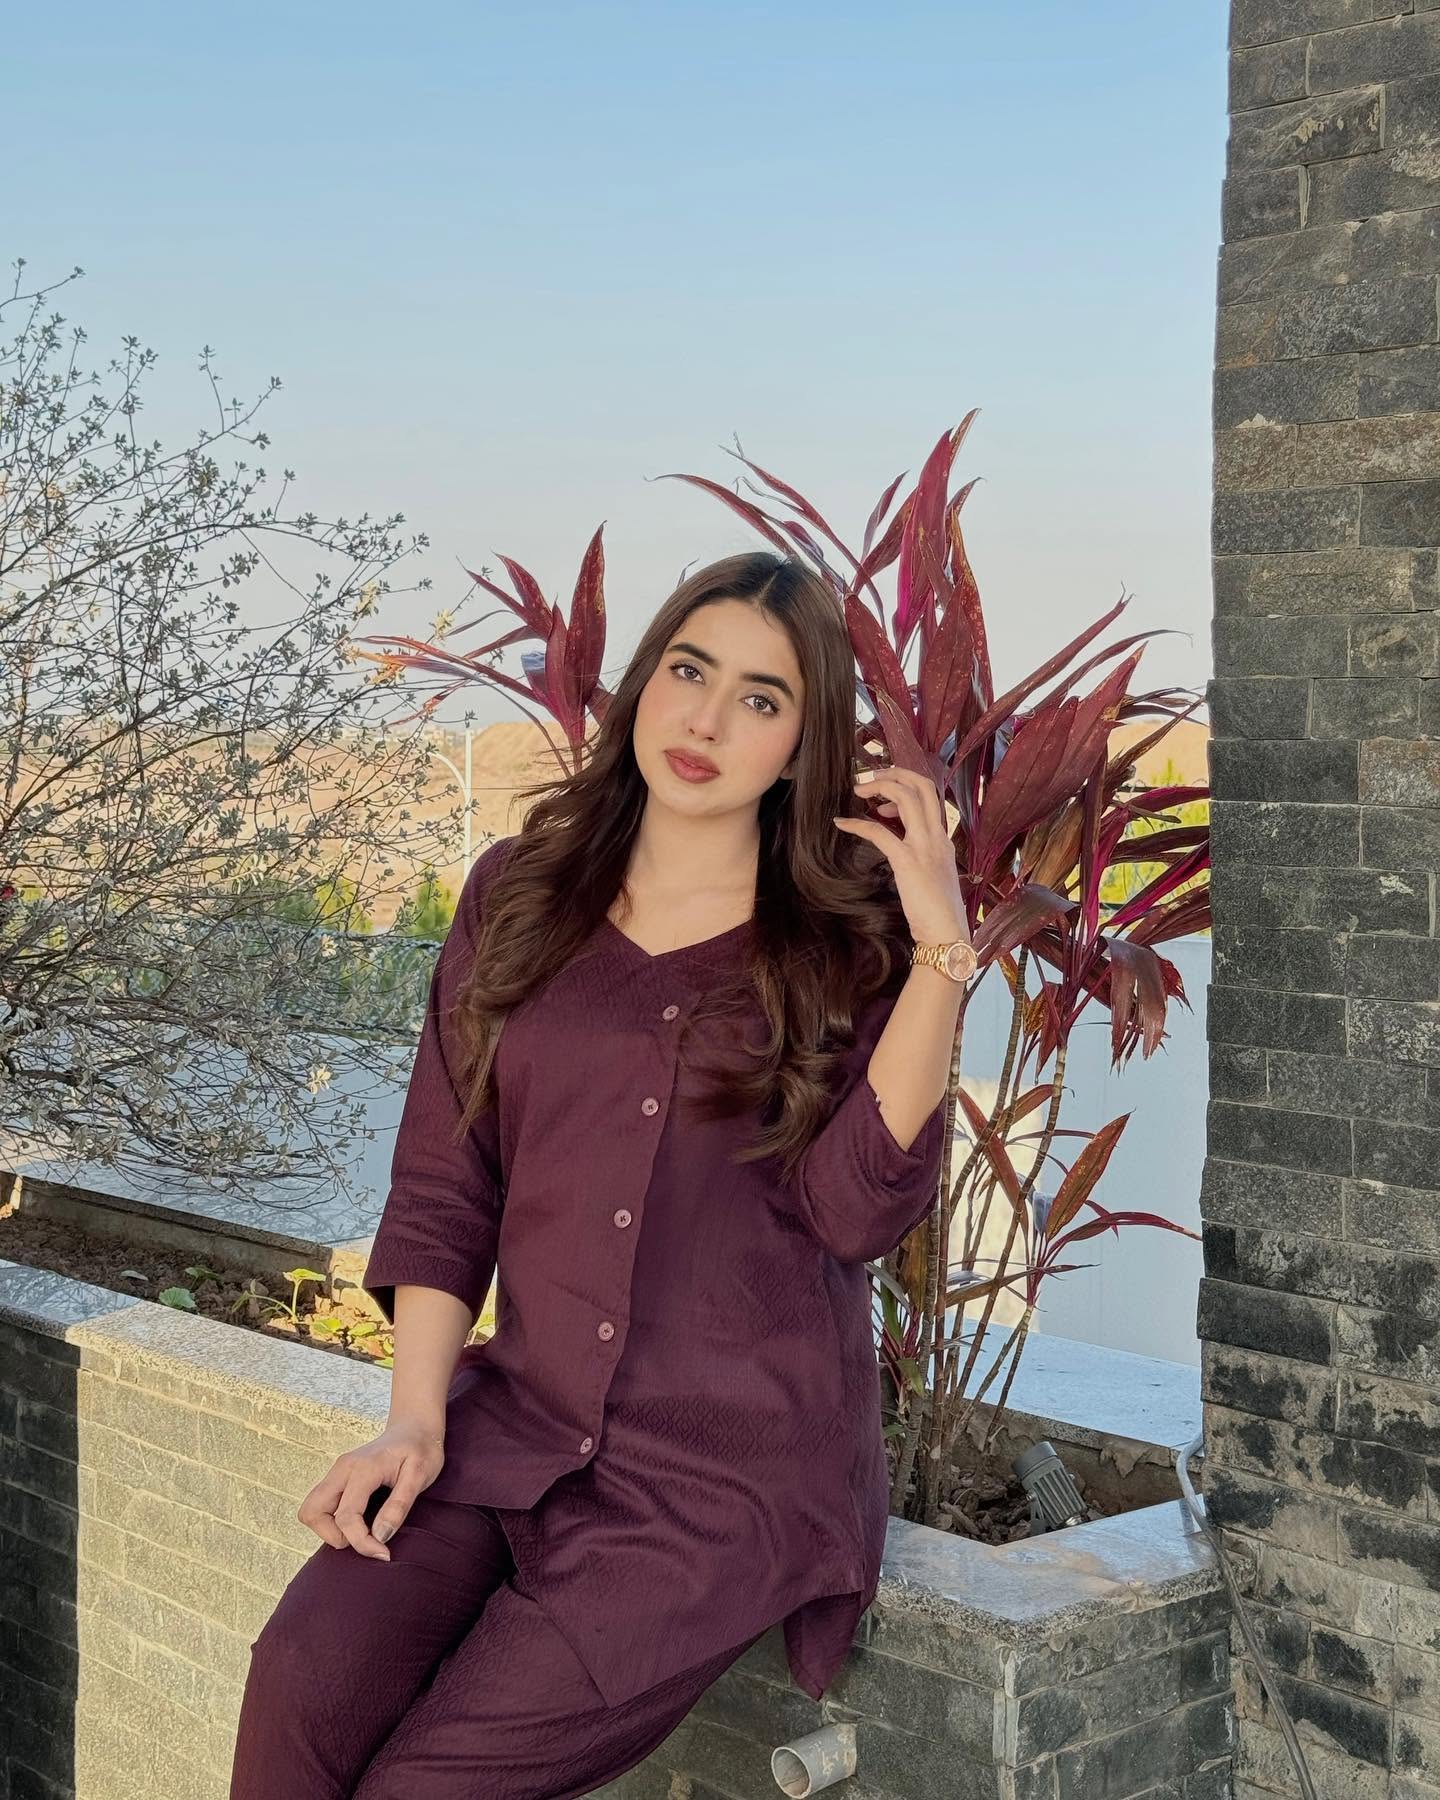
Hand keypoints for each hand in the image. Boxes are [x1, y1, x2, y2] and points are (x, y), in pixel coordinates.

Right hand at [296, 1418, 445, 1559]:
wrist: (415, 1426)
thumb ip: (400, 1505)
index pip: (347, 1516)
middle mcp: (342, 1468)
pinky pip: (320, 1505)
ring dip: (329, 1529)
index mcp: (363, 1468)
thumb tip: (380, 1536)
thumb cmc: (421, 1448)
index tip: (384, 1553)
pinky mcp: (337, 1477)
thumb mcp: (421, 1474)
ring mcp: (337, 1471)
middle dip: (333, 1536)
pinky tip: (358, 1521)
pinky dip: (331, 1521)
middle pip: (312, 1512)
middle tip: (363, 1538)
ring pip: (310, 1509)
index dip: (362, 1542)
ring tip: (359, 1531)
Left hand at [834, 766, 967, 945]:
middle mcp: (938, 837)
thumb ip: (924, 858)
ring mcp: (925, 847)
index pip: (931, 796)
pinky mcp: (907, 861)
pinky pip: (879, 832)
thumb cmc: (939, 912)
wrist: (947, 934)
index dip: (907, 785)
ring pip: (906, 798)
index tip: (885, 799)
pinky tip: (841, 824)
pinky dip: (857, 825)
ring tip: (857, 790)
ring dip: (878, 787)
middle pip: (922, 786)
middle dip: (894, 774)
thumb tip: (905, 851)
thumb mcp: (935, 876)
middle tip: (869, 778)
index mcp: (944, 839)